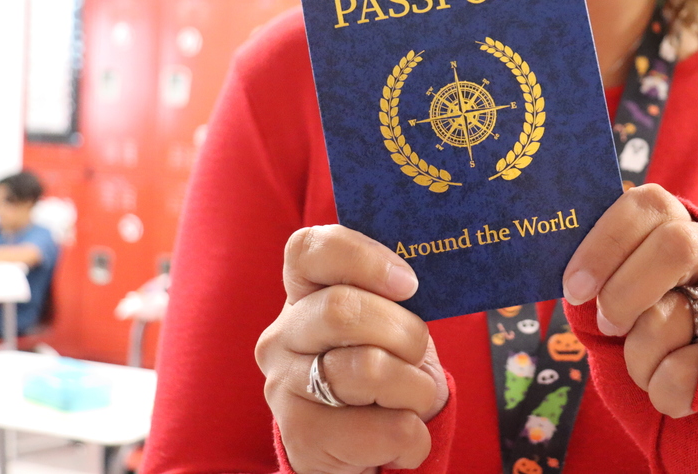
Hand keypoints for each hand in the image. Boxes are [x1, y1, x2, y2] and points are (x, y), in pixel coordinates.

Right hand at [255, 225, 448, 473]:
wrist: (366, 447)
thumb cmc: (386, 368)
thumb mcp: (389, 323)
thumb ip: (391, 296)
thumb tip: (412, 278)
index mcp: (302, 293)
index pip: (308, 249)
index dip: (362, 258)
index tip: (407, 283)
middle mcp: (281, 336)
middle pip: (342, 309)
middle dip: (404, 333)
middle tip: (416, 353)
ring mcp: (284, 387)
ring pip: (370, 369)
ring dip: (415, 388)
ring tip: (410, 399)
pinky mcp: (303, 438)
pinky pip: (389, 428)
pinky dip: (416, 435)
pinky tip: (400, 436)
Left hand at [562, 184, 697, 417]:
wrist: (686, 385)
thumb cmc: (636, 325)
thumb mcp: (611, 289)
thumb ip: (596, 273)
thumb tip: (571, 279)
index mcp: (671, 223)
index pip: (646, 205)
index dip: (606, 244)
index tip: (574, 289)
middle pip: (675, 245)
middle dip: (624, 293)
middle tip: (607, 324)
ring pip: (671, 317)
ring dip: (636, 356)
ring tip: (640, 363)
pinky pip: (685, 373)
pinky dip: (659, 390)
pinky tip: (664, 386)